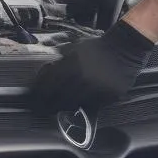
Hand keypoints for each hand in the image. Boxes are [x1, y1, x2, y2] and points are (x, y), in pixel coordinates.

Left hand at [30, 19, 154, 113]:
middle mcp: (83, 78)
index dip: (38, 95)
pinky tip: (80, 102)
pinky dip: (84, 106)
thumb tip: (44, 74)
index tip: (32, 101)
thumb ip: (60, 61)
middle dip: (48, 106)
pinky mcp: (109, 96)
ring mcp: (97, 89)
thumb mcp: (74, 48)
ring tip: (59, 107)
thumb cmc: (98, 47)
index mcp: (72, 64)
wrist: (125, 48)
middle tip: (41, 110)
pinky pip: (92, 106)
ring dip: (64, 107)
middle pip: (59, 100)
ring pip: (75, 105)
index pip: (48, 86)